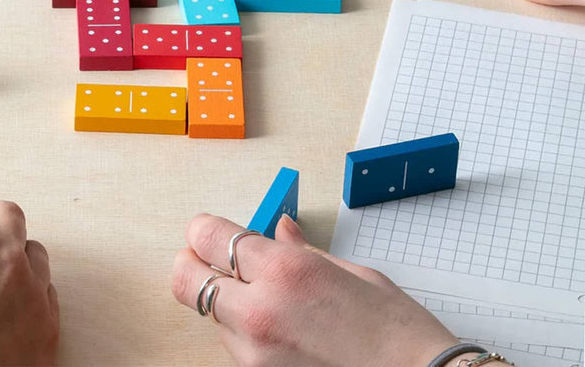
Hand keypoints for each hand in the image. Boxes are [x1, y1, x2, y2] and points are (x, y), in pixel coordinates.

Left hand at [172, 213, 455, 366]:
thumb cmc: (397, 333)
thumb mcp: (351, 274)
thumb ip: (301, 251)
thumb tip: (280, 229)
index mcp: (284, 271)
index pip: (208, 236)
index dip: (204, 230)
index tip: (210, 231)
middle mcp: (260, 312)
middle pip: (187, 279)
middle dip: (195, 265)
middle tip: (215, 263)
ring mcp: (256, 355)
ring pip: (213, 316)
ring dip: (229, 305)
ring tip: (274, 307)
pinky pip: (236, 348)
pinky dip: (247, 336)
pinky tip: (286, 335)